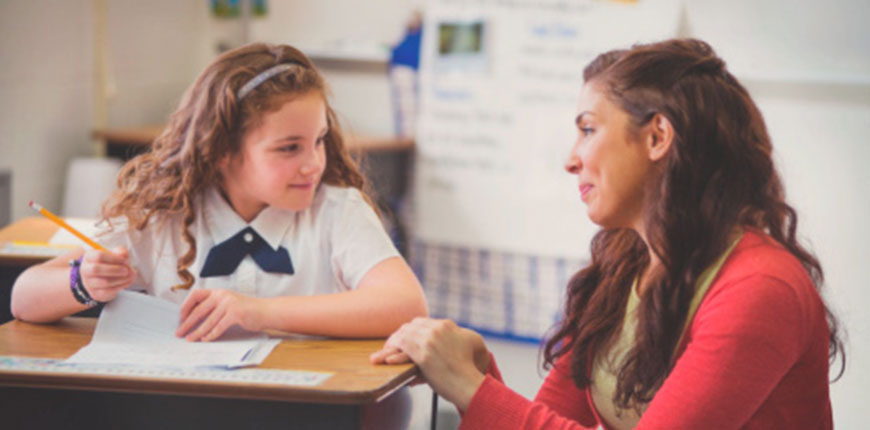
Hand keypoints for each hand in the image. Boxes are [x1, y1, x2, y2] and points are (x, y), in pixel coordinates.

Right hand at [78, 246, 136, 302]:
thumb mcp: (115, 254)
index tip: (125, 261)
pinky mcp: (95, 293)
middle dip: (115, 270)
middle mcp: (86, 270)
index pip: (99, 256)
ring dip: (121, 279)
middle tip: (126, 270)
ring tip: (130, 276)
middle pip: (96, 269)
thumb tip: (124, 255)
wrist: (102, 279)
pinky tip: (127, 282)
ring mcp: (89, 283)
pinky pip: (108, 291)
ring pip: (104, 282)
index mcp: (89, 257)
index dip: (115, 258)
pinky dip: (120, 286)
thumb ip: (121, 252)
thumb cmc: (110, 263)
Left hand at [176, 289, 264, 341]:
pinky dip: (211, 335)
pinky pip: (219, 326)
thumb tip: (194, 318)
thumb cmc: (246, 309)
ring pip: (208, 321)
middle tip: (179, 332)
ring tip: (190, 339)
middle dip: (187, 323)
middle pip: (198, 310)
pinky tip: (205, 339)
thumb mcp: (228, 303)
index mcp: (218, 292)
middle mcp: (222, 295)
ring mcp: (229, 304)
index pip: (196, 295)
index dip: (186, 306)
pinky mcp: (236, 313)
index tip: (180, 317)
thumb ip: (214, 306)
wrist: (265, 311)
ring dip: (197, 332)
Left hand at [369, 318, 490, 410]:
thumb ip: (456, 336)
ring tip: (381, 355)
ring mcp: (429, 340)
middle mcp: (437, 329)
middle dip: (399, 336)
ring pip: (404, 336)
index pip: (422, 323)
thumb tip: (441, 340)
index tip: (403, 339)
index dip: (410, 331)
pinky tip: (386, 358)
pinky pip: (402, 348)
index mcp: (446, 325)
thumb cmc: (471, 368)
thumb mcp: (471, 343)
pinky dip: (393, 352)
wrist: (470, 383)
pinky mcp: (424, 354)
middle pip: (411, 327)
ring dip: (392, 345)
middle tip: (390, 347)